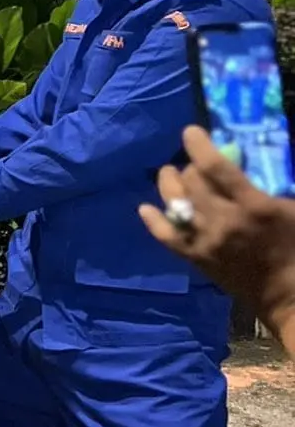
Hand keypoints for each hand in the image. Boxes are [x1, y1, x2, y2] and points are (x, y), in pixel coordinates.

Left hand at [141, 124, 294, 347]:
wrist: (285, 294)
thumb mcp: (293, 209)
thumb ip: (274, 183)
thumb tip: (254, 155)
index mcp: (254, 206)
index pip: (217, 167)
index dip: (199, 145)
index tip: (190, 132)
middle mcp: (225, 220)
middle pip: (193, 182)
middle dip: (190, 166)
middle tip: (195, 163)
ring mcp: (206, 240)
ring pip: (176, 203)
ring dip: (169, 184)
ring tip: (169, 173)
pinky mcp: (195, 258)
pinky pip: (165, 236)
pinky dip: (153, 220)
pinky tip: (146, 208)